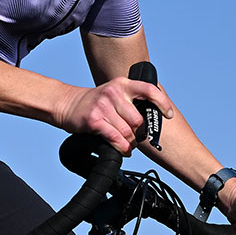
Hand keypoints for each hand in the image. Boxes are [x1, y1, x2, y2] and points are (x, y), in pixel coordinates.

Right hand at [56, 78, 176, 154]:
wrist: (67, 104)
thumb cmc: (94, 102)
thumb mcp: (114, 92)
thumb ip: (131, 100)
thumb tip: (152, 117)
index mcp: (122, 84)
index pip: (149, 90)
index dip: (162, 103)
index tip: (168, 115)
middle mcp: (114, 93)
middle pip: (138, 120)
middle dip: (140, 134)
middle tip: (137, 138)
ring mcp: (104, 106)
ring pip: (128, 132)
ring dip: (131, 143)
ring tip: (129, 145)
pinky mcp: (95, 120)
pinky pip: (116, 138)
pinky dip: (122, 148)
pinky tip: (124, 149)